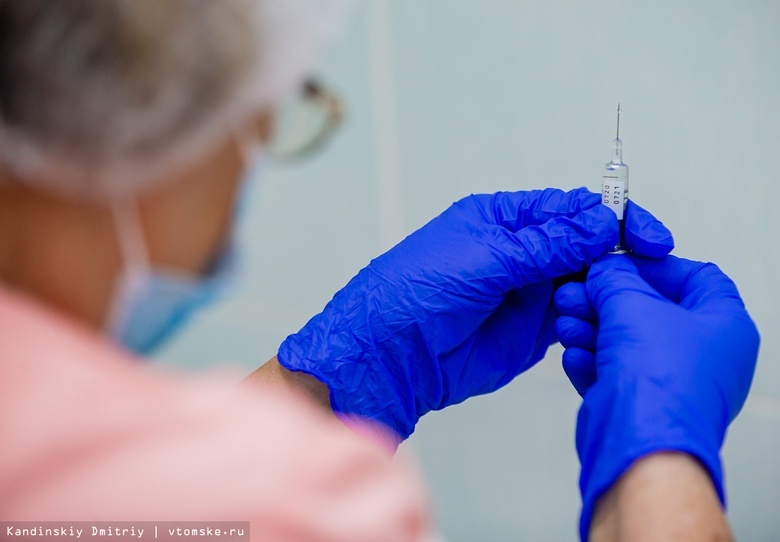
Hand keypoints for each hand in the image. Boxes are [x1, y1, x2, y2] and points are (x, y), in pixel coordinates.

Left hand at [279, 188, 672, 439]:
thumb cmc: (415, 292)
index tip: (644, 234)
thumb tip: (600, 223)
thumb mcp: (485, 257)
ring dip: (602, 289)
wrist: (391, 356)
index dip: (611, 217)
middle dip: (616, 254)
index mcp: (504, 220)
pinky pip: (573, 318)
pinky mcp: (531, 332)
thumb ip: (546, 244)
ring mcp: (527, 292)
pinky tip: (586, 323)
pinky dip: (587, 319)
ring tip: (603, 299)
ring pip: (584, 282)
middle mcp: (520, 253)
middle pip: (585, 244)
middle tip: (645, 268)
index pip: (570, 208)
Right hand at [554, 255, 759, 539]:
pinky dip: (591, 360)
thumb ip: (614, 277)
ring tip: (566, 320)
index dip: (652, 266)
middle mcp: (704, 356)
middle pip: (650, 310)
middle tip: (578, 291)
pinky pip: (614, 372)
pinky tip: (574, 353)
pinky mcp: (641, 405)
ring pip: (626, 341)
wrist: (640, 444)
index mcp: (724, 326)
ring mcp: (672, 382)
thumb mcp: (632, 305)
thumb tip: (604, 269)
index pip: (696, 277)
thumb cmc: (660, 383)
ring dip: (591, 327)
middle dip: (605, 299)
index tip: (618, 263)